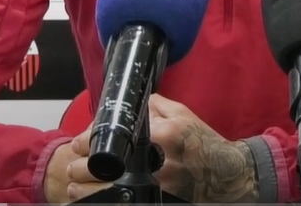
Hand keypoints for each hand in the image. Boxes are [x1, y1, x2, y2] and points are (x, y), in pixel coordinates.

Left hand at [63, 94, 259, 203]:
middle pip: (108, 169)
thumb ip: (153, 106)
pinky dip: (106, 201)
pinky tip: (95, 198)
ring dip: (87, 190)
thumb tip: (124, 104)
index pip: (115, 137)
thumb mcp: (182, 114)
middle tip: (74, 165)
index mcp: (163, 135)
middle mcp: (160, 162)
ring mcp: (159, 187)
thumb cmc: (203, 142)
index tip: (79, 144)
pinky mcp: (159, 201)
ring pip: (110, 191)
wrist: (226, 174)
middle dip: (82, 168)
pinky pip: (125, 202)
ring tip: (77, 184)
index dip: (88, 142)